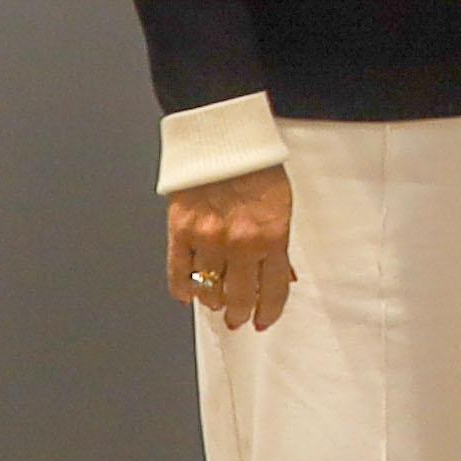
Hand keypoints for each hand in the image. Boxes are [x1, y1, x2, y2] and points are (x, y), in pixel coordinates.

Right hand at [166, 169, 295, 331]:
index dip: (268, 312)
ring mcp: (208, 239)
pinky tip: (188, 293)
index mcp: (272, 236)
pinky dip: (183, 289)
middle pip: (239, 298)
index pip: (273, 290)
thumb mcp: (281, 207)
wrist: (223, 139)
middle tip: (237, 318)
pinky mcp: (181, 231)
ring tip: (215, 303)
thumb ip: (278, 245)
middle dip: (239, 314)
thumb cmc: (255, 168)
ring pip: (209, 290)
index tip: (262, 321)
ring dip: (213, 302)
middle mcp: (241, 242)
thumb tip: (280, 277)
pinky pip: (179, 274)